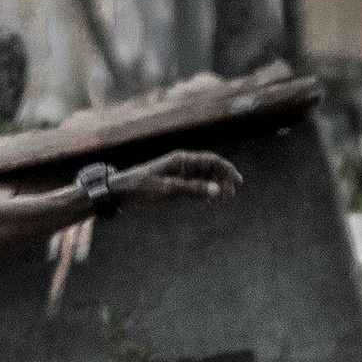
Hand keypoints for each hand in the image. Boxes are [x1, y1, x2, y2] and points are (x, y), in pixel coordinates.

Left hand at [116, 151, 240, 209]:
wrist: (123, 189)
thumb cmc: (142, 186)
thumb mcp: (168, 188)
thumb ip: (192, 189)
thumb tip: (216, 190)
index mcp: (183, 159)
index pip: (212, 160)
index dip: (227, 169)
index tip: (238, 181)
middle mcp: (184, 164)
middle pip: (211, 169)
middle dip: (223, 181)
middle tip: (227, 197)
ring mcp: (181, 173)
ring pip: (205, 178)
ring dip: (215, 188)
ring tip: (219, 202)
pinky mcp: (177, 182)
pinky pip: (196, 185)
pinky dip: (204, 192)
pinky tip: (209, 201)